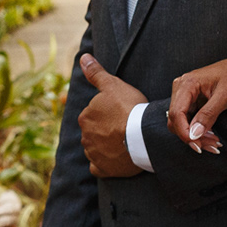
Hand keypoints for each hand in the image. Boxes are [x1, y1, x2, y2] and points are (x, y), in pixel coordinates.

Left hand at [77, 54, 144, 176]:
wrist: (142, 136)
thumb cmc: (129, 108)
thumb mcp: (113, 85)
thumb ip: (96, 73)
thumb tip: (83, 58)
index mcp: (85, 117)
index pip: (94, 115)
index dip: (108, 114)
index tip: (121, 114)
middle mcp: (84, 136)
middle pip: (94, 132)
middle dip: (105, 131)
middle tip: (123, 128)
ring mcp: (92, 154)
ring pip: (96, 149)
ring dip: (106, 147)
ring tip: (124, 143)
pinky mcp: (102, 169)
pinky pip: (99, 167)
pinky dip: (105, 164)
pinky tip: (116, 159)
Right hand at [167, 52, 226, 152]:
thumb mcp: (225, 96)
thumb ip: (208, 114)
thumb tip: (193, 135)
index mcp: (187, 83)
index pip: (177, 113)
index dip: (184, 132)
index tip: (198, 146)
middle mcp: (181, 88)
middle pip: (176, 120)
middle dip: (192, 137)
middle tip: (213, 146)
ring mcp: (185, 95)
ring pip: (181, 123)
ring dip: (196, 136)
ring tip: (215, 143)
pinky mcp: (191, 101)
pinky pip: (188, 120)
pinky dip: (199, 131)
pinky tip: (212, 136)